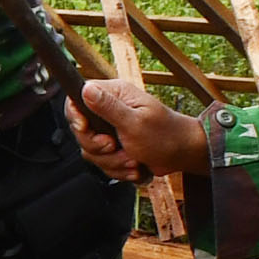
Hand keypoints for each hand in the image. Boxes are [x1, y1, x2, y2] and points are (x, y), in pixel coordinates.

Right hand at [75, 78, 203, 181]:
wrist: (182, 155)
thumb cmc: (166, 135)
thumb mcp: (135, 122)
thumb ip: (108, 107)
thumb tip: (86, 89)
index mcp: (114, 95)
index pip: (77, 99)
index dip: (76, 117)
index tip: (86, 129)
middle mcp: (109, 110)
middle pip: (81, 131)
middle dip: (98, 147)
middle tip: (114, 146)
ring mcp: (111, 130)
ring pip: (91, 151)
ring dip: (112, 161)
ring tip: (132, 159)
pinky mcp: (114, 147)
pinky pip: (103, 162)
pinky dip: (118, 169)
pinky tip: (134, 165)